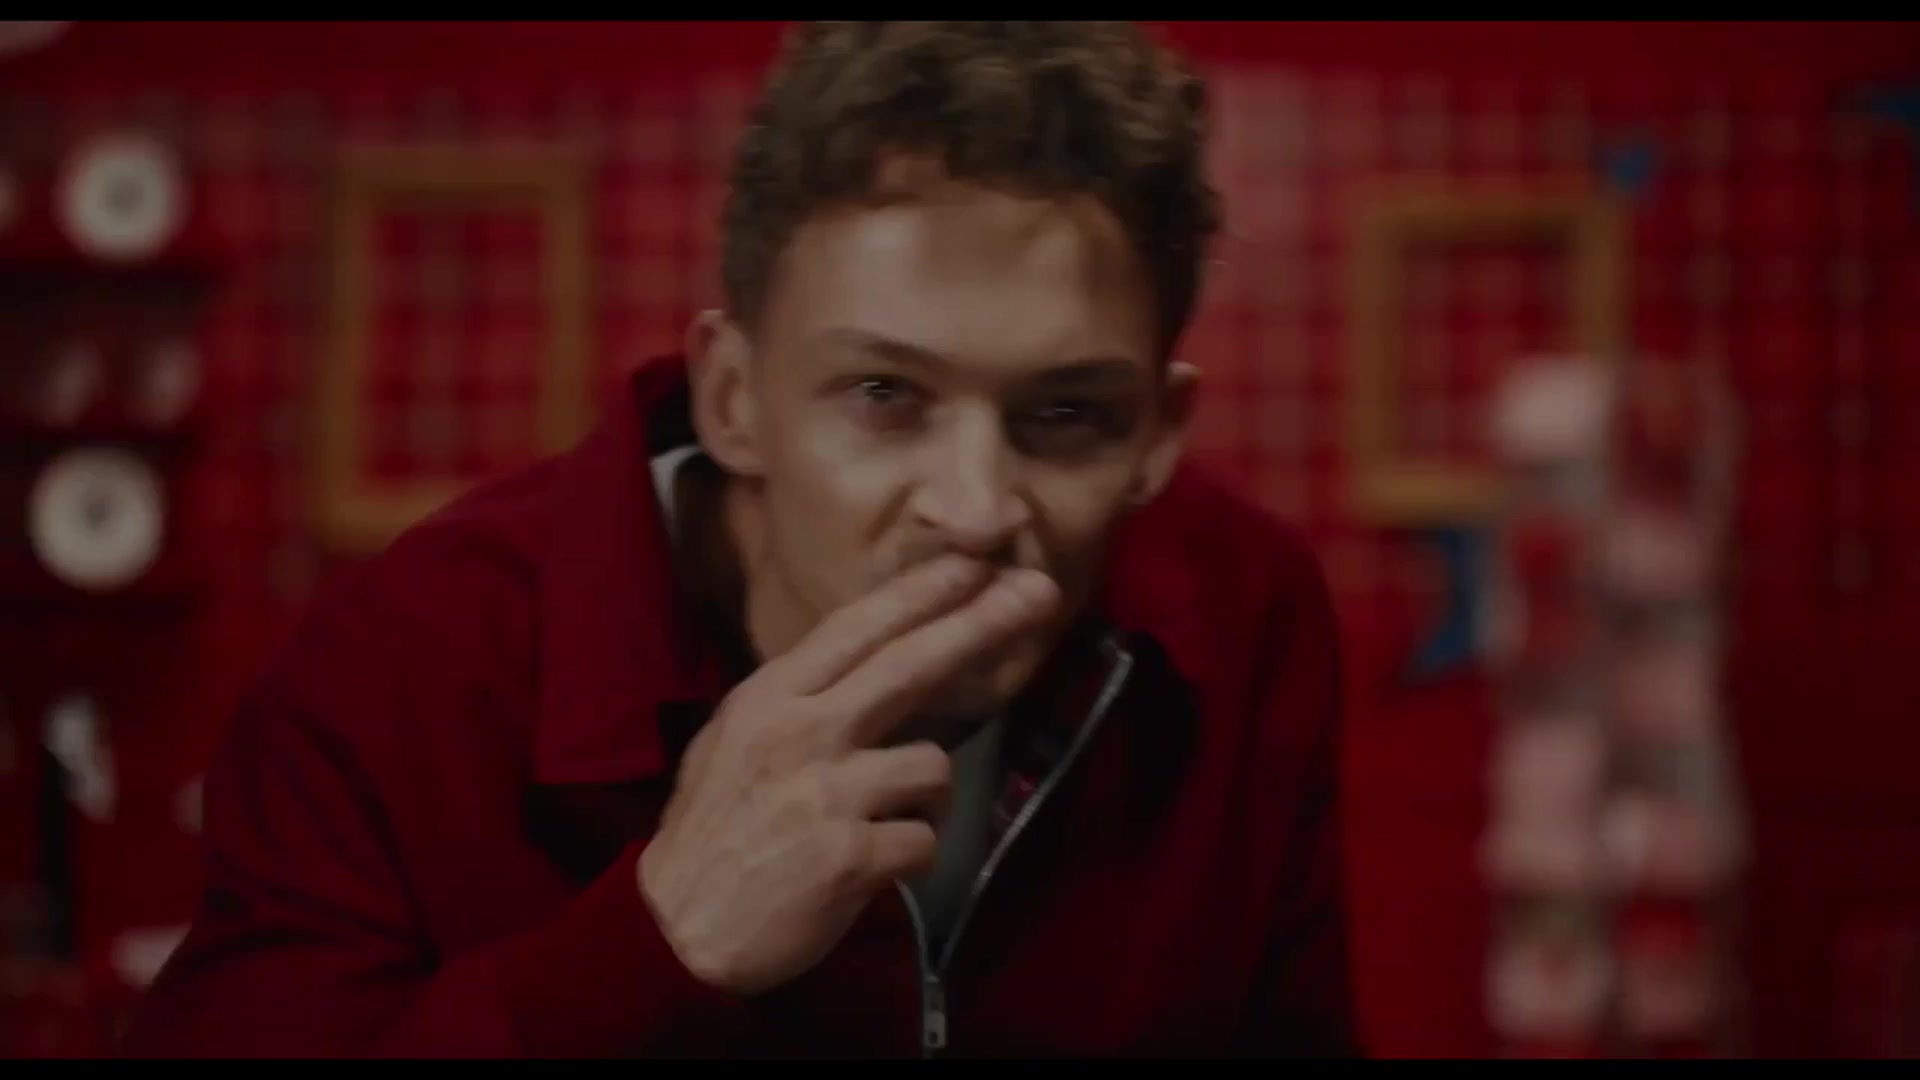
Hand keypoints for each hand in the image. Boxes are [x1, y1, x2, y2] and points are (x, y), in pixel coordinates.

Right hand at [637, 555, 1058, 995]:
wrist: (675, 932)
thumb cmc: (708, 833)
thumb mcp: (732, 742)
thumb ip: (796, 702)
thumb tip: (866, 663)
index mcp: (770, 699)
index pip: (857, 629)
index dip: (922, 593)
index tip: (975, 563)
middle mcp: (801, 733)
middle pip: (910, 665)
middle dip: (981, 623)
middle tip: (1038, 593)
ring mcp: (827, 793)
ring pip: (933, 767)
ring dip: (928, 799)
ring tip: (884, 822)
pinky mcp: (851, 855)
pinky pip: (924, 840)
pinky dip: (910, 856)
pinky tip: (872, 869)